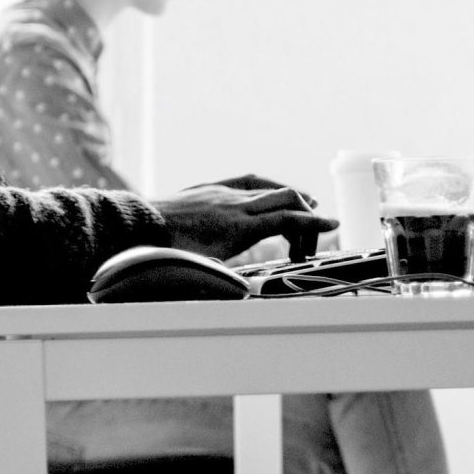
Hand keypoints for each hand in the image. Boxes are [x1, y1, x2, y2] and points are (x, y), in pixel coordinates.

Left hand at [155, 178, 335, 260]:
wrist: (141, 225)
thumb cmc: (169, 251)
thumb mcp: (206, 269)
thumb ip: (233, 276)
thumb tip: (248, 293)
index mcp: (240, 227)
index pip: (287, 219)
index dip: (313, 224)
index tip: (332, 225)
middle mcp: (238, 205)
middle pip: (286, 199)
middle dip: (306, 214)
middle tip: (310, 233)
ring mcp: (226, 192)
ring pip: (269, 187)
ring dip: (292, 195)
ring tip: (306, 204)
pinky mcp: (213, 186)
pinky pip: (248, 179)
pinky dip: (268, 184)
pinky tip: (271, 188)